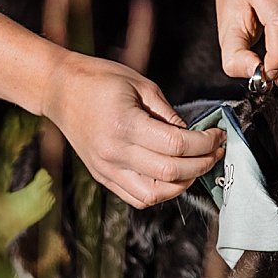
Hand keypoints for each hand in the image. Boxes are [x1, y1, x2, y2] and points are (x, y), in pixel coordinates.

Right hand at [41, 53, 224, 208]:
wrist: (60, 90)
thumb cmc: (100, 80)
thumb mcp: (141, 85)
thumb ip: (169, 113)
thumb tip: (193, 134)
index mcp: (126, 125)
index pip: (177, 146)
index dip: (205, 143)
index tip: (218, 135)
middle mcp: (115, 152)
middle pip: (171, 172)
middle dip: (202, 163)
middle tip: (215, 151)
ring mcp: (107, 168)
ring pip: (155, 194)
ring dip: (183, 184)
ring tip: (195, 167)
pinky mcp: (102, 176)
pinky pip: (137, 197)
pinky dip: (160, 192)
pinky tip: (172, 177)